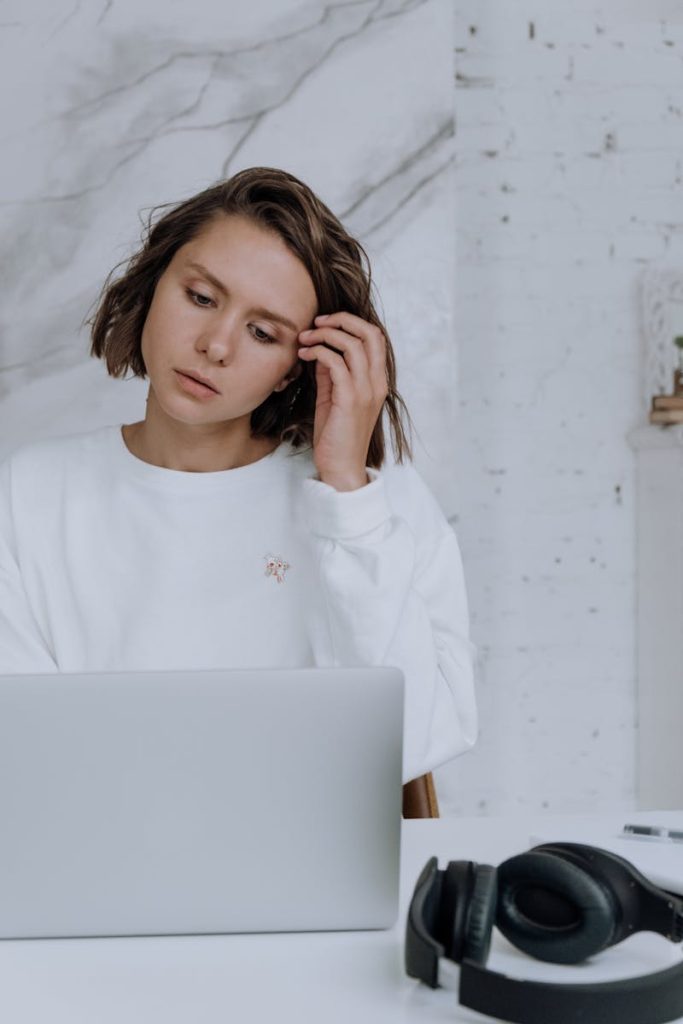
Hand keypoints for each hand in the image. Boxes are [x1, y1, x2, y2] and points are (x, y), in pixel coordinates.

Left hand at [297, 311, 388, 490]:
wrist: (341, 468)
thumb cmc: (336, 435)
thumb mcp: (335, 398)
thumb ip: (333, 374)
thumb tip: (321, 350)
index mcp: (377, 381)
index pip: (374, 337)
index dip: (350, 323)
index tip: (324, 325)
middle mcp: (376, 383)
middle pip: (370, 333)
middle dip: (341, 320)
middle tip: (316, 323)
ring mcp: (365, 391)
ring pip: (352, 344)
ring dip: (324, 335)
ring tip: (304, 340)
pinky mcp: (349, 400)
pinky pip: (336, 363)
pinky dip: (318, 352)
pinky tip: (304, 356)